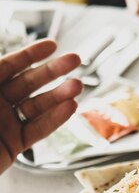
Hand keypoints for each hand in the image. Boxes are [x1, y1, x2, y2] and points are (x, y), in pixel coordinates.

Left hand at [0, 39, 81, 173]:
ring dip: (59, 95)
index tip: (52, 46)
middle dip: (52, 71)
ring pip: (36, 106)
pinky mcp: (13, 146)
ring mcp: (4, 125)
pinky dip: (55, 120)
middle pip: (27, 82)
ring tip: (77, 86)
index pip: (8, 66)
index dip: (30, 54)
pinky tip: (70, 108)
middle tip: (75, 60)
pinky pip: (37, 130)